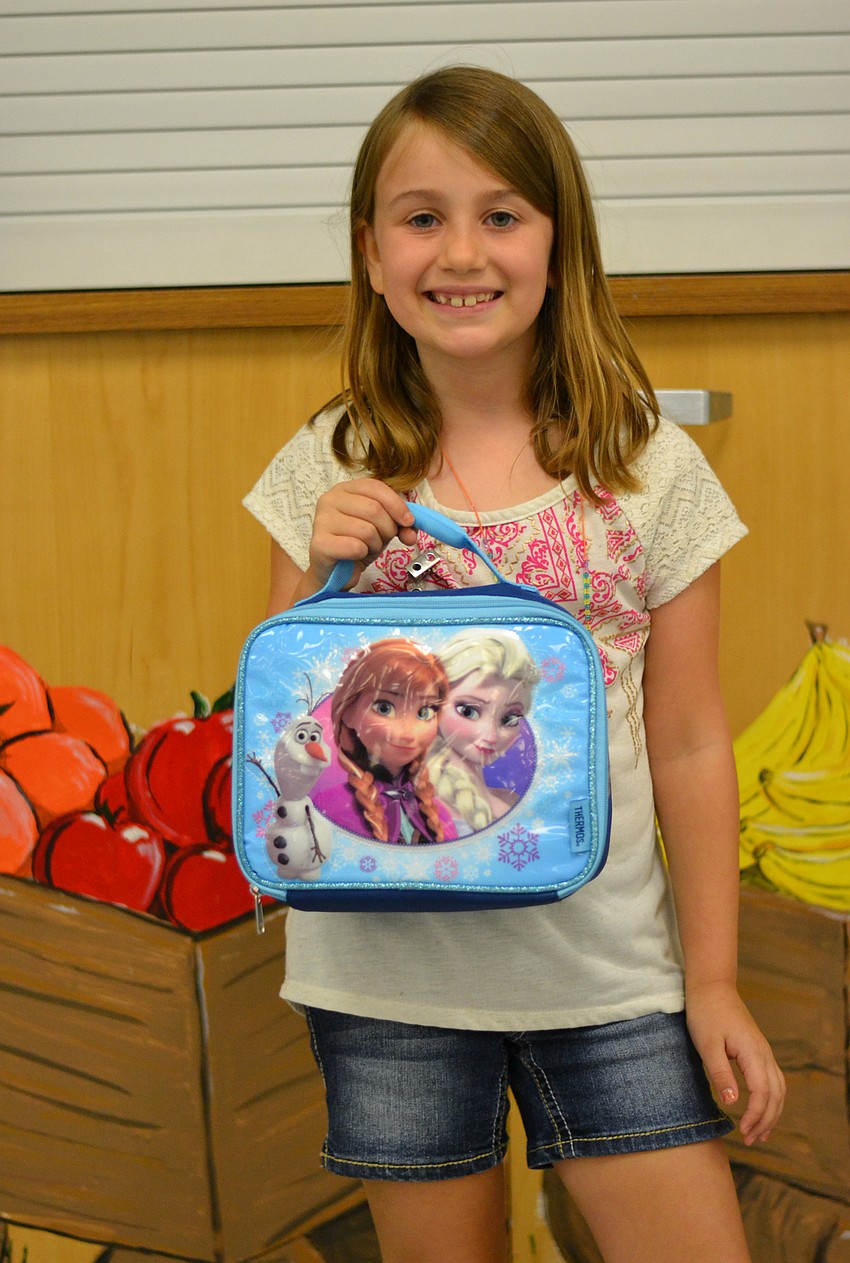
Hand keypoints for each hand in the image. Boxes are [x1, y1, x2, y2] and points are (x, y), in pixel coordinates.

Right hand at [306, 478, 416, 591]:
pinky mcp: (319, 543)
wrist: (334, 572)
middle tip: (381, 540)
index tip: (408, 522)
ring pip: (366, 530)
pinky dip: (362, 555)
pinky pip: (355, 547)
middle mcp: (330, 499)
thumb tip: (411, 532)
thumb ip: (399, 524)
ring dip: (374, 544)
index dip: (397, 505)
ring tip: (365, 548)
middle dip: (387, 529)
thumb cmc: (356, 544)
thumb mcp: (381, 528)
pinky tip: (354, 556)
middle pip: (374, 509)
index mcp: (345, 489)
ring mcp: (321, 520)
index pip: (375, 487)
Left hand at [685, 981, 785, 1145]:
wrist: (712, 986)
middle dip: (766, 1120)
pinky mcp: (758, 1050)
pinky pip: (773, 1080)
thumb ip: (720, 1073)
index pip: (762, 1092)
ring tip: (759, 1135)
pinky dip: (771, 1099)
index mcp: (752, 1052)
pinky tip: (761, 1109)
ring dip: (772, 1113)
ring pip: (779, 1088)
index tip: (742, 1132)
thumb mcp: (707, 1044)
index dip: (755, 1115)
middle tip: (750, 1141)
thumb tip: (733, 1102)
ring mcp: (763, 1051)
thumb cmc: (705, 1013)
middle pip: (776, 1095)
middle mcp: (764, 1053)